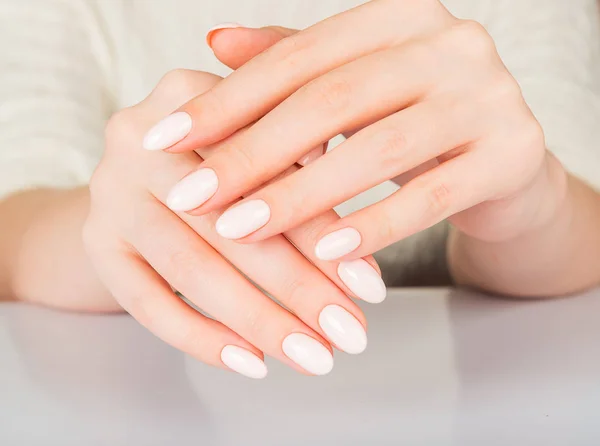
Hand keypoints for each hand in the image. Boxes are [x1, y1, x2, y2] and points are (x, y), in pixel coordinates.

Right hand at [83, 68, 382, 379]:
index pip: (264, 167)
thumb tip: (355, 240)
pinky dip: (200, 337)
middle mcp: (139, 137)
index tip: (370, 285)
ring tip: (314, 356)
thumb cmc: (220, 154)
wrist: (140, 172)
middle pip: (227, 220)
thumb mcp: (258, 134)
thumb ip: (301, 161)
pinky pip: (145, 301)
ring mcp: (110, 191)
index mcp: (186, 90)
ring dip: (259, 319)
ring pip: (191, 266)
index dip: (322, 228)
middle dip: (298, 285)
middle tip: (350, 333)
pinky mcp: (96, 242)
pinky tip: (251, 363)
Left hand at [142, 0, 556, 263]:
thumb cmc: (417, 124)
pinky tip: (324, 255)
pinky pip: (431, 195)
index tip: (164, 139)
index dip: (227, 100)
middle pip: (330, 101)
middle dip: (252, 154)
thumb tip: (213, 43)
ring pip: (375, 149)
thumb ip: (292, 65)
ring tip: (241, 231)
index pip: (297, 58)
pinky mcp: (513, 154)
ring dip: (300, 196)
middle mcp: (448, 43)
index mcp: (400, 18)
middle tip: (193, 197)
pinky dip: (374, 227)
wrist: (507, 164)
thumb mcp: (356, 89)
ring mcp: (489, 96)